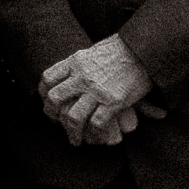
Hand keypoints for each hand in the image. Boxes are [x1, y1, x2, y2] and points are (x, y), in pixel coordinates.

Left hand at [39, 35, 151, 150]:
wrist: (144, 49)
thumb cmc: (121, 49)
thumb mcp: (93, 51)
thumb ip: (79, 63)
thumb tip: (70, 70)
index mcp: (75, 61)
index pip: (48, 78)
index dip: (43, 93)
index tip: (48, 102)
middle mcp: (82, 76)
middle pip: (55, 99)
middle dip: (52, 114)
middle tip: (56, 123)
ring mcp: (96, 90)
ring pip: (73, 117)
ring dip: (72, 132)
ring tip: (75, 139)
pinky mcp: (113, 101)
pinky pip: (97, 123)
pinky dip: (95, 133)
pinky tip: (96, 136)